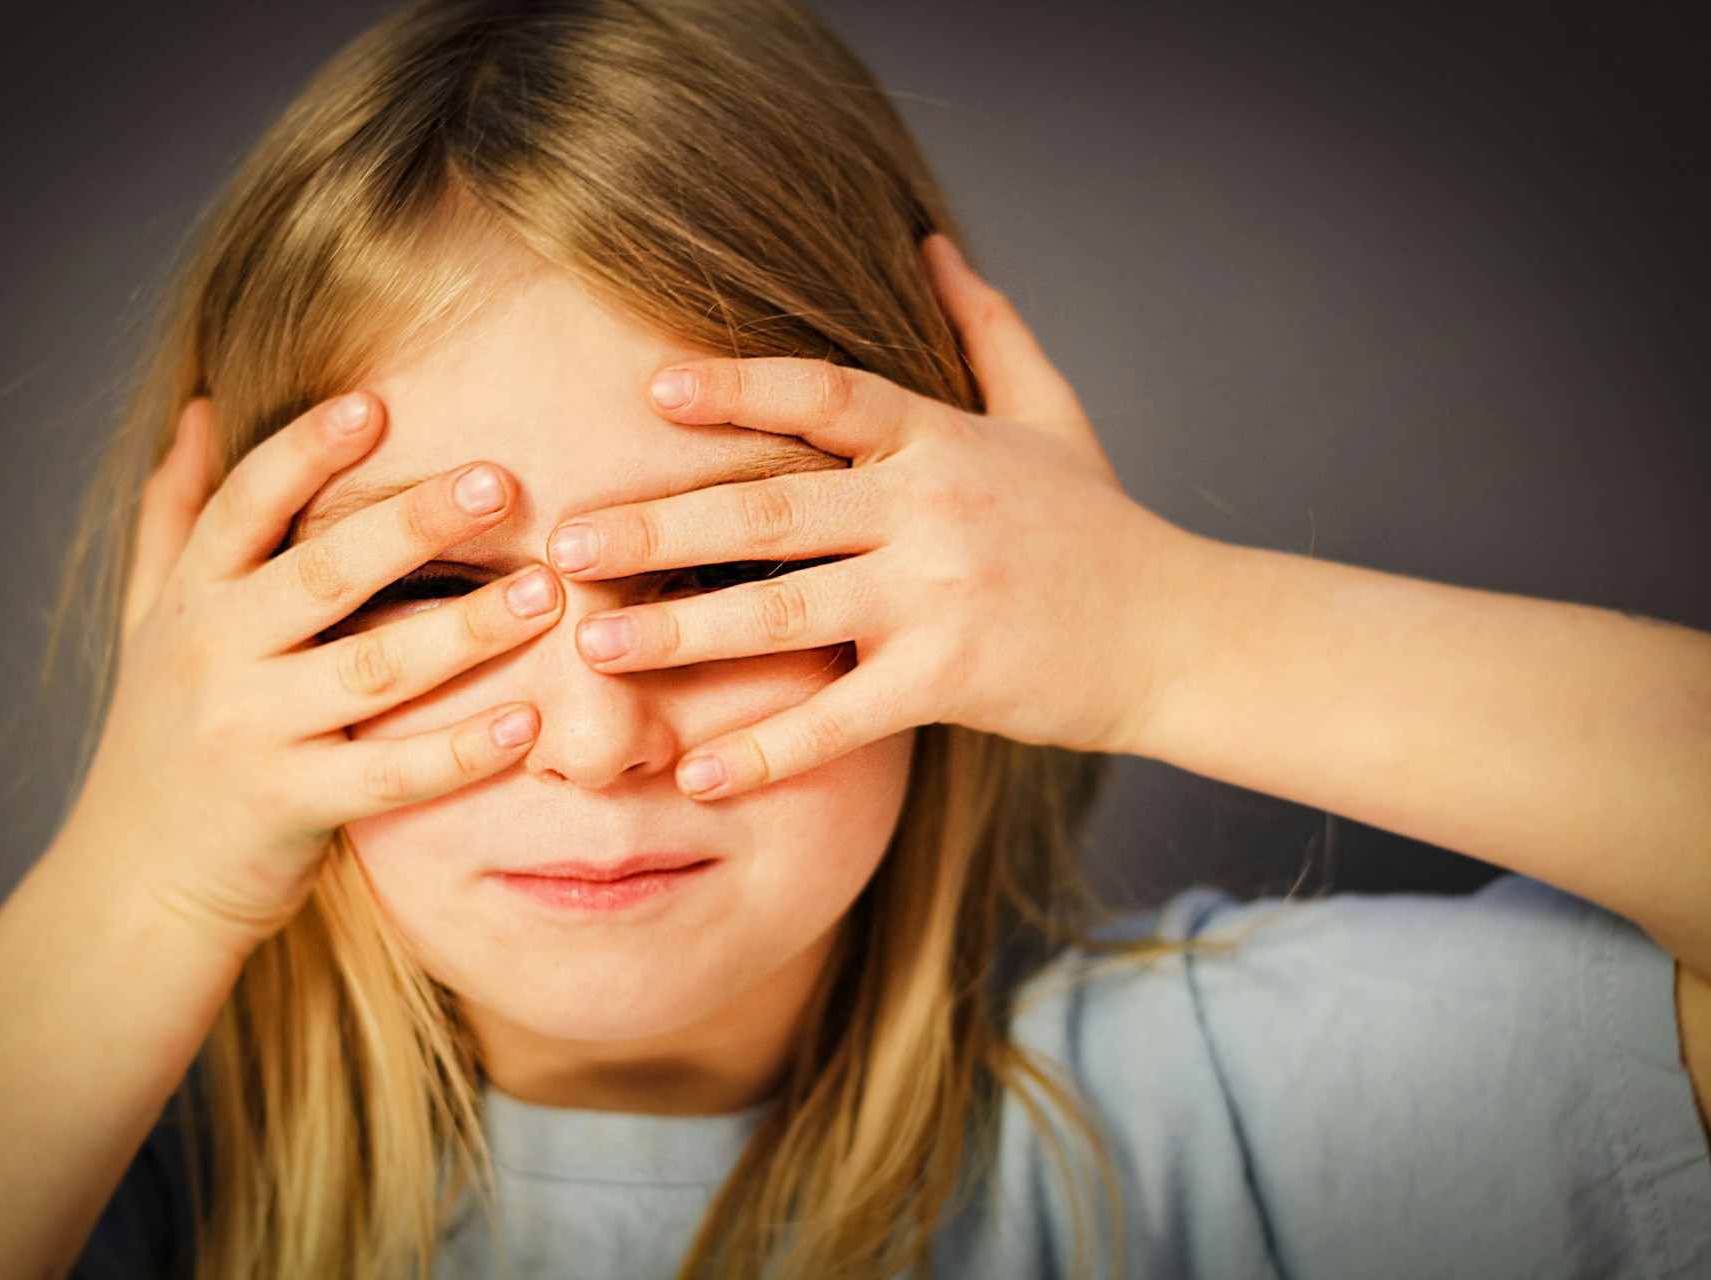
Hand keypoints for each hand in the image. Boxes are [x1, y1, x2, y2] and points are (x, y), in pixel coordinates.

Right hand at [65, 392, 564, 953]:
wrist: (134, 877)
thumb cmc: (163, 732)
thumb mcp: (153, 616)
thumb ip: (177, 513)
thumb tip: (199, 409)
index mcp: (192, 597)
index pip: (246, 505)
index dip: (305, 450)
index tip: (376, 405)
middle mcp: (212, 654)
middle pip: (322, 573)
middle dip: (414, 523)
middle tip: (501, 480)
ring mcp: (249, 733)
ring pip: (370, 670)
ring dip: (464, 628)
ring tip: (546, 592)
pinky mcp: (288, 806)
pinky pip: (388, 775)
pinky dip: (458, 749)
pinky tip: (526, 721)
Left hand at [543, 232, 1203, 799]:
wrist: (1183, 635)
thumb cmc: (1102, 527)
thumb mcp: (1051, 413)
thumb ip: (986, 329)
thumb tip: (933, 245)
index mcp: (940, 440)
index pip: (825, 396)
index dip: (739, 388)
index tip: (653, 393)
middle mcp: (929, 508)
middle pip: (771, 506)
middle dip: (660, 524)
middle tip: (566, 543)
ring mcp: (938, 596)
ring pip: (787, 610)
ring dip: (681, 630)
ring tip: (592, 646)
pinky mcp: (952, 680)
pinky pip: (841, 716)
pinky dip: (769, 747)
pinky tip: (697, 768)